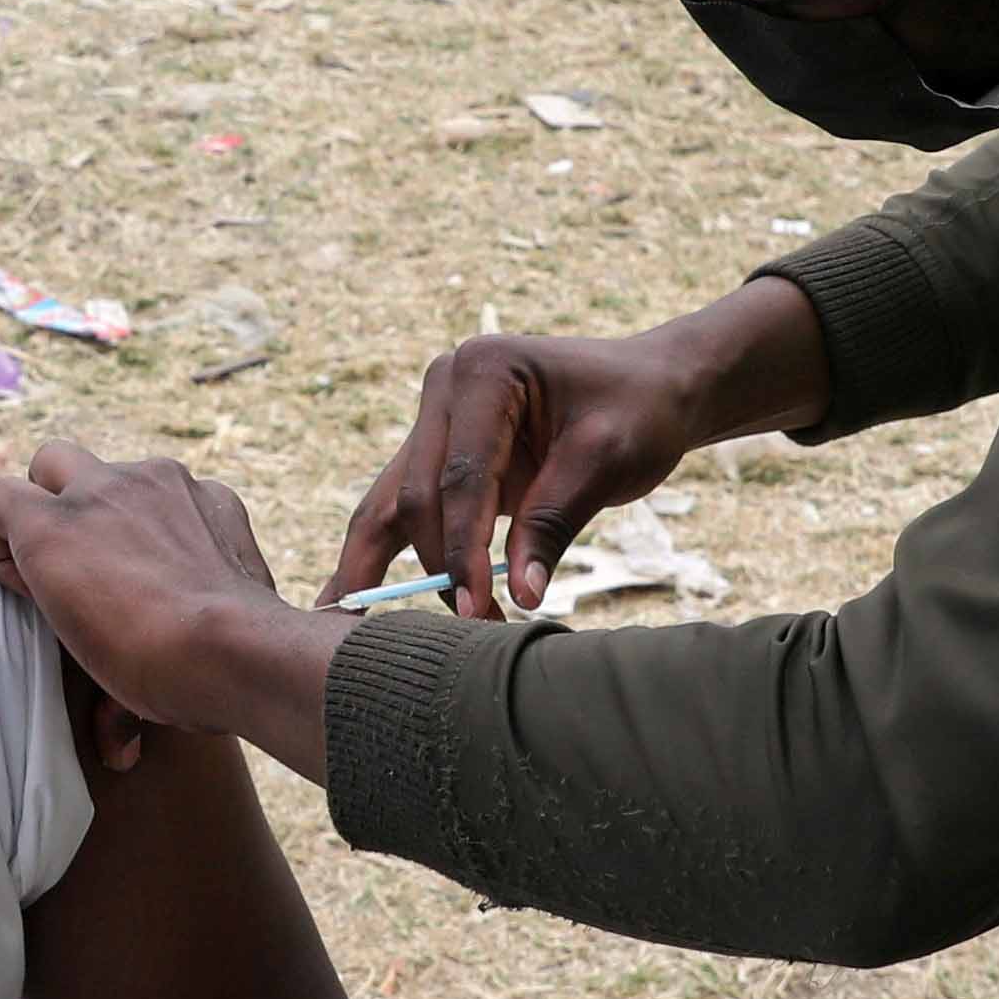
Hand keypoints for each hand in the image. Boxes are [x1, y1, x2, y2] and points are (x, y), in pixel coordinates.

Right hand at [0, 441, 305, 765]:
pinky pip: (180, 493)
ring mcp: (162, 483)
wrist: (234, 651)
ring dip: (118, 508)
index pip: (2, 500)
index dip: (10, 543)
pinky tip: (186, 564)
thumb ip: (56, 603)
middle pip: (51, 460)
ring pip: (120, 473)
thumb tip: (84, 661)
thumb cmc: (149, 664)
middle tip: (73, 552)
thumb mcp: (77, 648)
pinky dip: (176, 519)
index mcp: (53, 527)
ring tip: (137, 563)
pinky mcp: (212, 494)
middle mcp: (102, 487)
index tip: (30, 582)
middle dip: (54, 497)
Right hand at [336, 286, 813, 614]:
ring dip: (382, 565)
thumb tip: (519, 596)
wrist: (652, 389)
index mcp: (484, 369)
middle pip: (417, 492)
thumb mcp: (608, 461)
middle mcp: (445, 387)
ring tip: (346, 620)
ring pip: (392, 501)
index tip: (474, 607)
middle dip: (438, 565)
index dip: (463, 547)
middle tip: (462, 628)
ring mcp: (436, 417)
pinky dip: (385, 553)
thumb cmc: (638, 412)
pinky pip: (404, 507)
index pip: (461, 476)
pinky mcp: (440, 451)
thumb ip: (555, 522)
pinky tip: (348, 596)